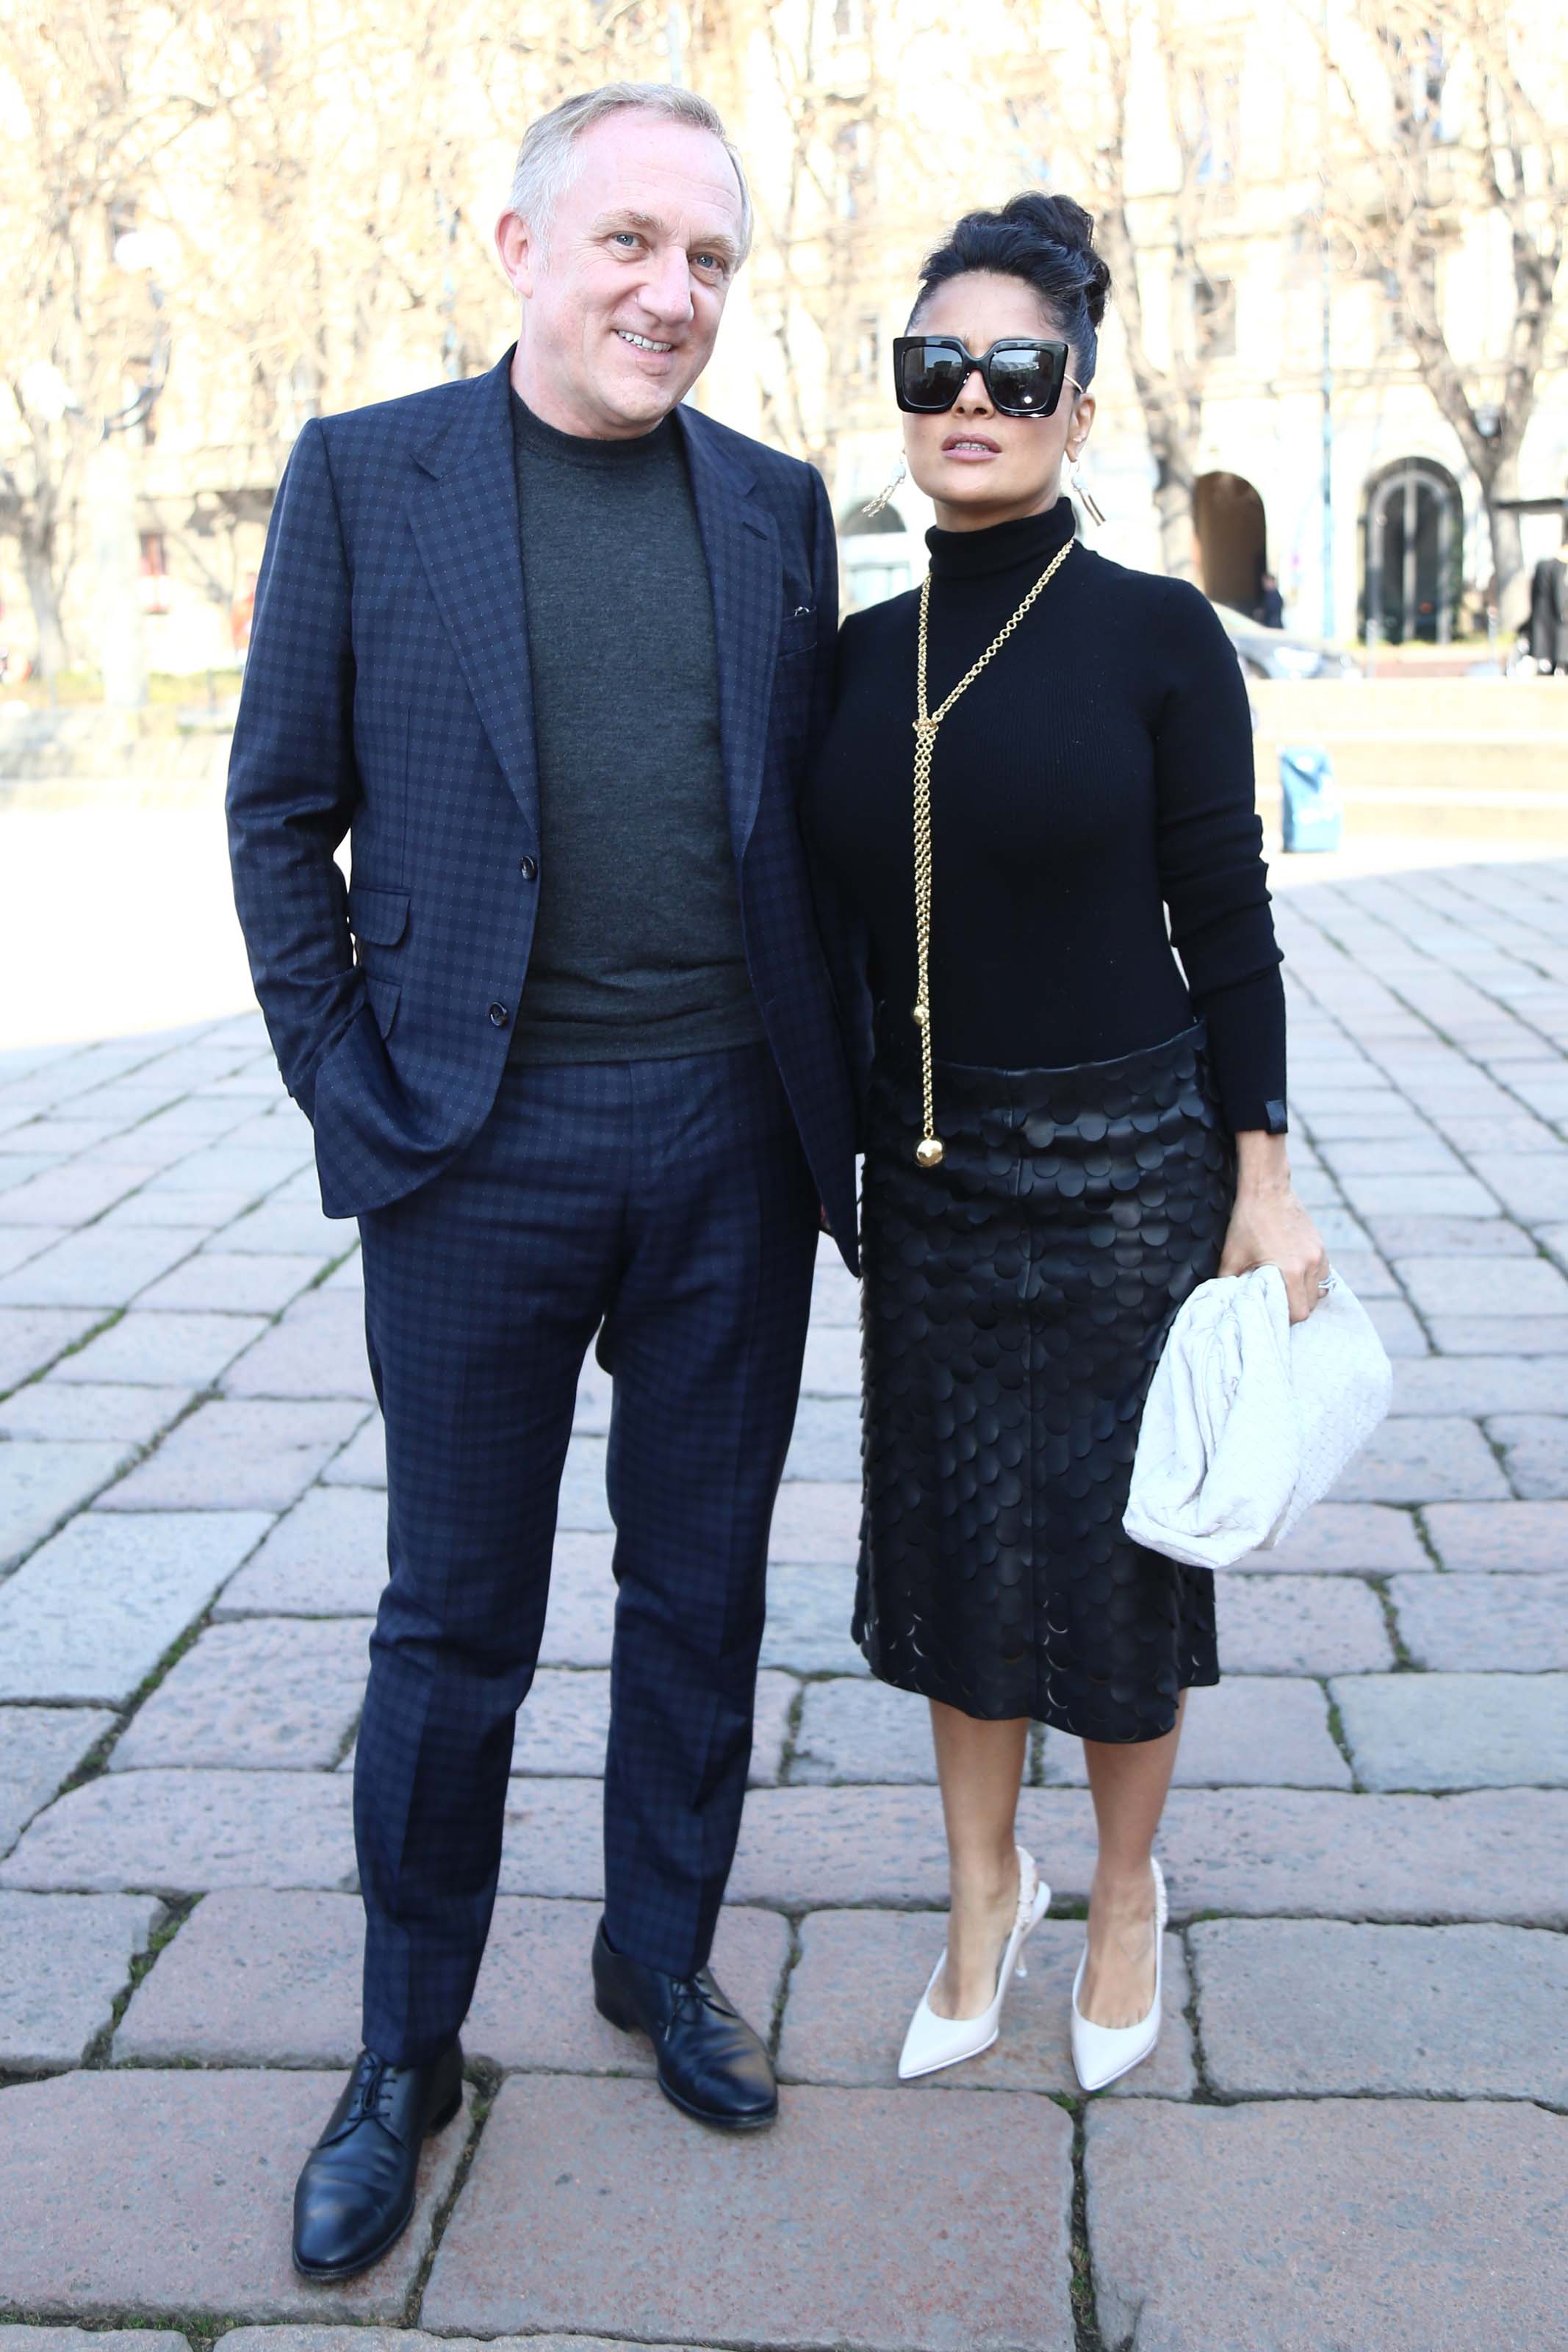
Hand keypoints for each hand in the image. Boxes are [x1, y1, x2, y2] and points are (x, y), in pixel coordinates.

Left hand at [1220, 1132, 1329, 1322]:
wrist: (1267, 1189)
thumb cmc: (1248, 1222)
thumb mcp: (1231, 1255)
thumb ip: (1228, 1283)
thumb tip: (1223, 1303)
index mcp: (1290, 1270)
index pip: (1299, 1312)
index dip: (1285, 1319)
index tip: (1271, 1314)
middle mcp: (1310, 1264)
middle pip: (1311, 1305)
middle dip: (1294, 1309)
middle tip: (1276, 1305)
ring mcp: (1319, 1254)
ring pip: (1319, 1290)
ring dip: (1304, 1295)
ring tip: (1285, 1291)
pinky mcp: (1321, 1246)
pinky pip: (1323, 1274)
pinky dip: (1312, 1281)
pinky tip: (1295, 1276)